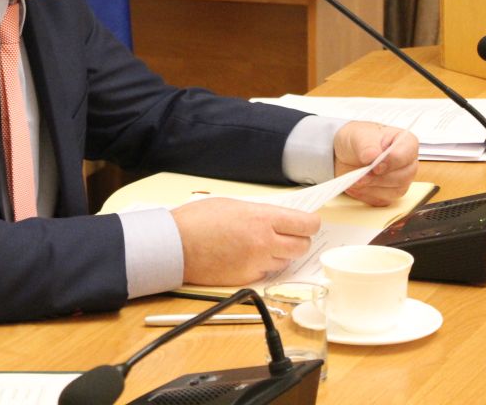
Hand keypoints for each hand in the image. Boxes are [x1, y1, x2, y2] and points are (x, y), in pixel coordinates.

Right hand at [171, 198, 319, 285]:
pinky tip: (247, 256)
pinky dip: (263, 266)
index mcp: (262, 219)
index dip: (310, 224)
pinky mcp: (246, 280)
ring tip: (261, 245)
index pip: (306, 225)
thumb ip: (260, 213)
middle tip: (288, 234)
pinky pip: (267, 273)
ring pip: (286, 262)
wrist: (174, 246)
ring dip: (281, 254)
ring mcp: (256, 264)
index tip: (308, 223)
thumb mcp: (233, 205)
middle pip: (302, 246)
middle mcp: (264, 243)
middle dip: (299, 240)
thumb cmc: (197, 220)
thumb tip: (279, 218)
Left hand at [334, 121, 419, 205]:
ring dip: (371, 187)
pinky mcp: (390, 194)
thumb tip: (372, 156)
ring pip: (394, 191)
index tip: (375, 165)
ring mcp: (401, 180)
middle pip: (403, 177)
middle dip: (378, 178)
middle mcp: (408, 163)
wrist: (346, 153)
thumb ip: (366, 145)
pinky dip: (366, 194)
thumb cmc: (358, 140)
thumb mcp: (358, 136)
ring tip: (355, 179)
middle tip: (360, 175)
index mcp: (406, 142)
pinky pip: (382, 200)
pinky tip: (355, 185)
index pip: (406, 155)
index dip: (391, 162)